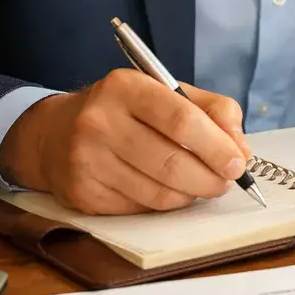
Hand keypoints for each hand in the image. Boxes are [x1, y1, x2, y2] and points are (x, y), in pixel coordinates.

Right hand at [0, 70, 251, 214]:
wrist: (53, 134)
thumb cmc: (123, 111)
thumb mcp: (164, 93)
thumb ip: (211, 111)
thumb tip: (241, 148)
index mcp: (124, 87)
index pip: (180, 119)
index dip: (216, 145)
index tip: (238, 162)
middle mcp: (99, 121)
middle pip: (172, 162)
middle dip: (211, 178)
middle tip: (227, 180)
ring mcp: (87, 160)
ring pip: (159, 192)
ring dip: (191, 194)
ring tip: (201, 185)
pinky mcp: (83, 194)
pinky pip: (141, 208)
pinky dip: (165, 204)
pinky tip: (168, 191)